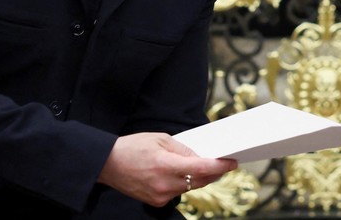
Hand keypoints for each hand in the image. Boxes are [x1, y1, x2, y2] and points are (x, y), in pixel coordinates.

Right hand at [97, 133, 237, 206]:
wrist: (108, 164)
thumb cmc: (133, 147)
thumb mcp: (161, 139)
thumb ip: (183, 149)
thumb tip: (200, 156)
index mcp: (166, 164)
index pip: (201, 168)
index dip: (220, 166)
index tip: (232, 163)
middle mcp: (164, 183)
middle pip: (199, 181)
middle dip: (214, 172)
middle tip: (225, 164)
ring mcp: (160, 195)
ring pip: (190, 188)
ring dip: (200, 178)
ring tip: (208, 167)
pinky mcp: (155, 201)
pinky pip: (178, 192)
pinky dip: (184, 183)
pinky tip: (186, 174)